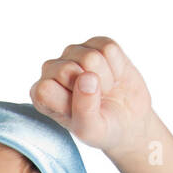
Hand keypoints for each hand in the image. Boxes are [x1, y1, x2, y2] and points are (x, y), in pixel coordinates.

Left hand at [29, 37, 153, 156]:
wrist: (129, 119)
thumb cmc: (103, 128)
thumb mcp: (91, 130)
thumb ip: (84, 110)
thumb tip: (86, 77)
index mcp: (42, 94)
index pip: (46, 88)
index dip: (70, 100)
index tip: (81, 111)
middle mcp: (53, 70)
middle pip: (69, 69)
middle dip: (91, 89)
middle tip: (96, 100)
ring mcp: (74, 53)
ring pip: (91, 57)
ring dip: (106, 78)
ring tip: (105, 91)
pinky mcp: (96, 43)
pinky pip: (109, 49)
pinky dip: (117, 67)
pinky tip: (113, 77)